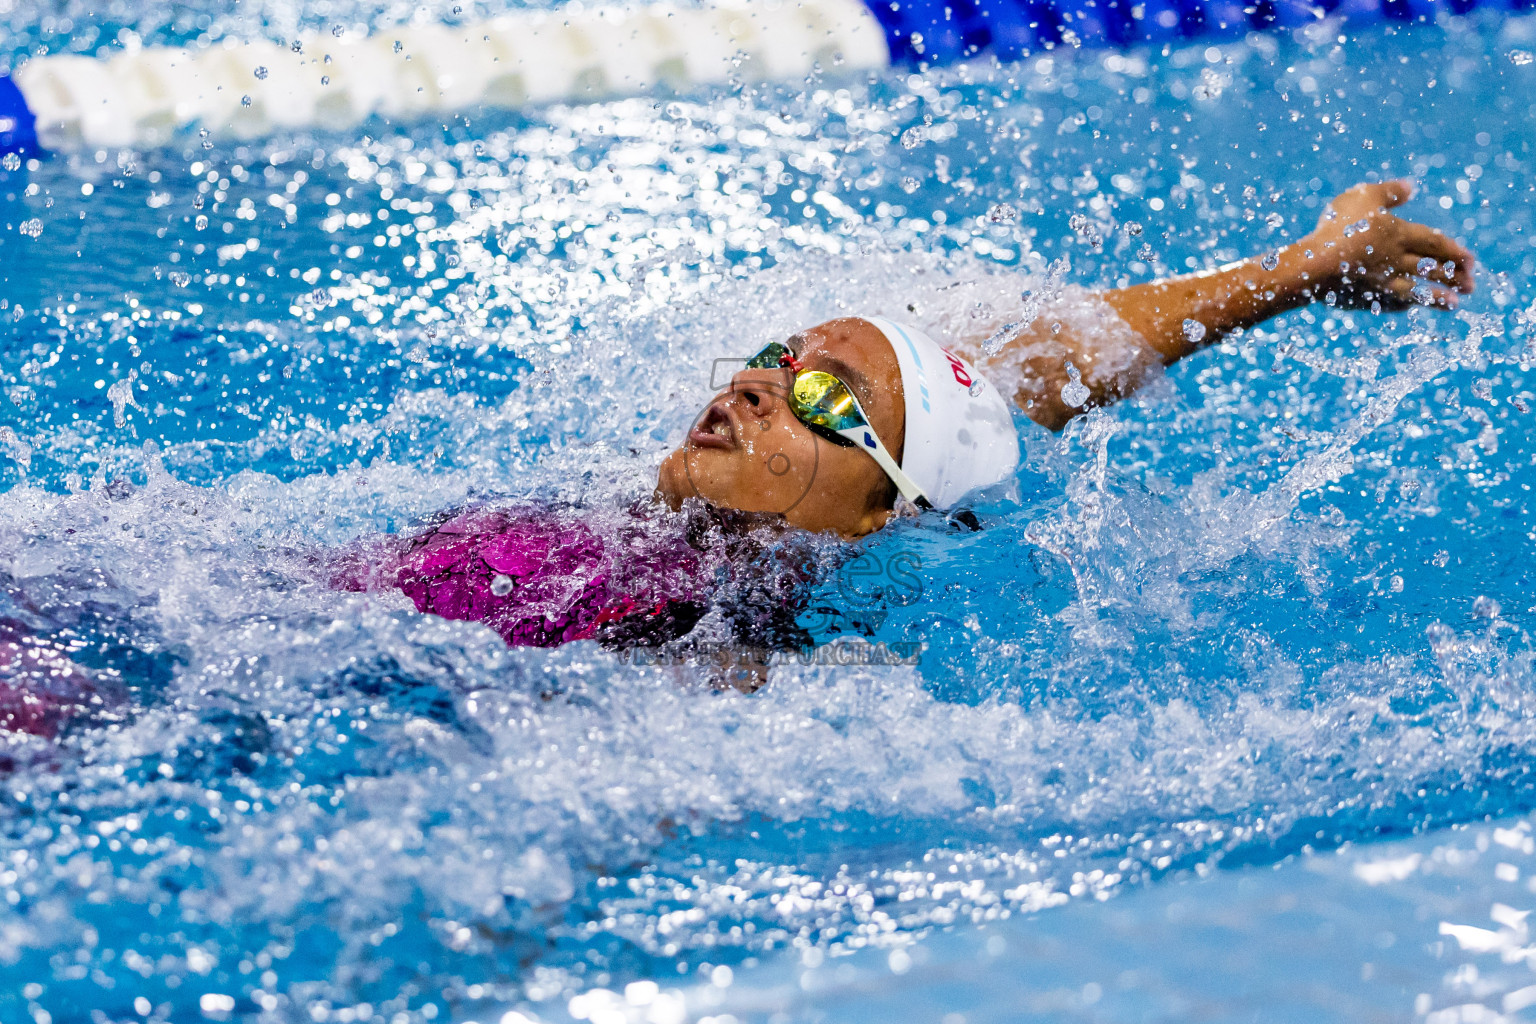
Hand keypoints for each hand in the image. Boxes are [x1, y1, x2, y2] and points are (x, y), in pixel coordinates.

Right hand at [1303, 179, 1475, 310]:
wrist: (1312, 266)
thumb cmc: (1338, 227)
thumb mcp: (1363, 197)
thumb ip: (1389, 192)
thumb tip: (1411, 186)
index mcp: (1399, 234)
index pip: (1435, 243)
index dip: (1455, 251)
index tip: (1471, 261)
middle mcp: (1396, 261)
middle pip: (1430, 269)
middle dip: (1453, 276)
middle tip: (1471, 285)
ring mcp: (1381, 283)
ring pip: (1416, 291)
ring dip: (1437, 298)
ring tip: (1454, 304)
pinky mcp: (1364, 298)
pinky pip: (1390, 303)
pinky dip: (1403, 305)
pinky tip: (1409, 307)